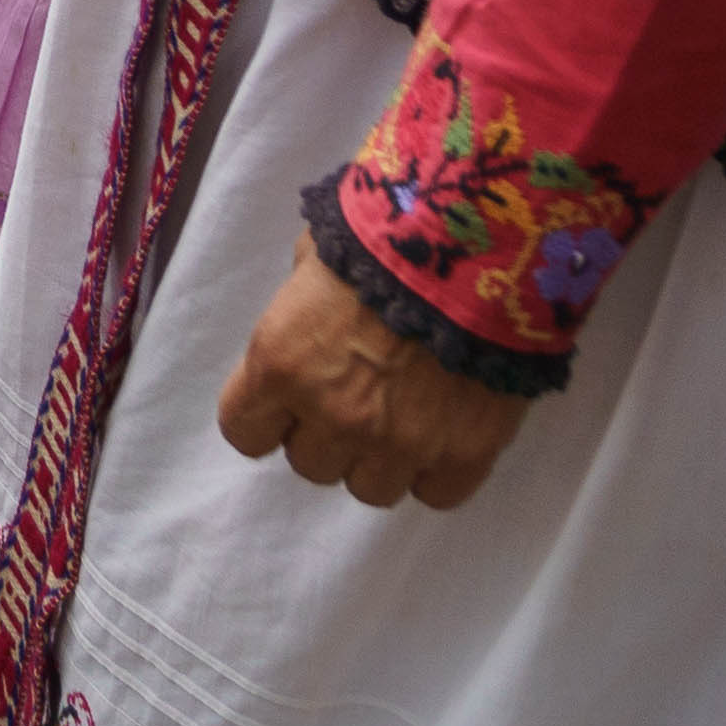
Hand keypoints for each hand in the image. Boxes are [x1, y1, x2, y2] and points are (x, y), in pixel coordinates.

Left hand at [215, 240, 530, 511]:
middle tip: (356, 392)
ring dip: (380, 457)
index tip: (288, 398)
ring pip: (370, 488)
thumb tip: (306, 323)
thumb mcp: (317, 254)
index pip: (244, 431)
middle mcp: (333, 414)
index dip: (266, 415)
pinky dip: (437, 471)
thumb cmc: (386, 231)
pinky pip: (436, 494)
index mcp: (281, 363)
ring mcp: (400, 442)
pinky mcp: (464, 453)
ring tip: (405, 412)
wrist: (481, 236)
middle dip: (326, 432)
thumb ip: (300, 304)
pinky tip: (445, 433)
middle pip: (310, 463)